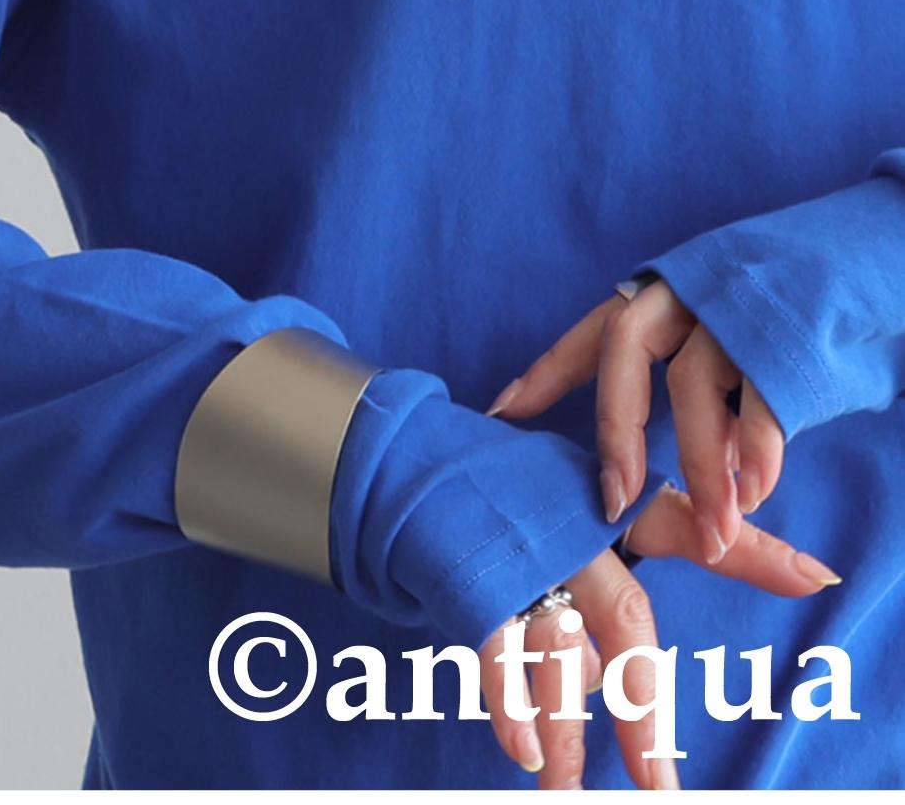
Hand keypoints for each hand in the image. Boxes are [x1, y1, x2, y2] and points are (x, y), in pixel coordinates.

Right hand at [478, 482, 839, 789]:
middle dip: (641, 709)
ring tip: (568, 794)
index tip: (814, 578)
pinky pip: (496, 649)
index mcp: (607, 505)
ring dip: (566, 733)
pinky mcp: (471, 577)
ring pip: (558, 655)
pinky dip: (509, 702)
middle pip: (625, 621)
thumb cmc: (516, 492)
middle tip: (657, 785)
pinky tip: (523, 748)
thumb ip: (666, 562)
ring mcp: (521, 555)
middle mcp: (571, 528)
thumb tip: (748, 611)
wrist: (414, 458)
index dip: (749, 552)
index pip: (683, 526)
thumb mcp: (591, 513)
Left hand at [487, 280, 788, 565]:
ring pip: (692, 390)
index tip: (500, 414)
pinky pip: (759, 406)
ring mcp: (736, 308)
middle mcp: (691, 289)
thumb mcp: (728, 311)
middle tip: (614, 502)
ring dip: (702, 469)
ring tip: (713, 530)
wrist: (883, 248)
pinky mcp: (788, 337)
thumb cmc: (801, 295)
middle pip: (626, 353)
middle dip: (616, 433)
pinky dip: (755, 459)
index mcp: (668, 285)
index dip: (546, 371)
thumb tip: (648, 432)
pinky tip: (755, 494)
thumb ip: (685, 362)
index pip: (595, 331)